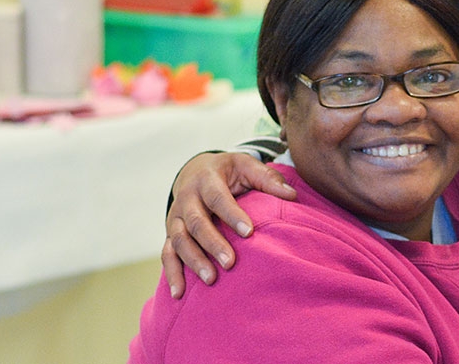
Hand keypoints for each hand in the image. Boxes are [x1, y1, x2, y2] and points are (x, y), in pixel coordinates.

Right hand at [161, 152, 295, 298]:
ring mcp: (175, 217)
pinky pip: (167, 254)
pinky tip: (179, 293)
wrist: (195, 170)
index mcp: (206, 179)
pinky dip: (172, 274)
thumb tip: (291, 195)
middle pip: (196, 223)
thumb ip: (267, 178)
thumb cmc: (228, 171)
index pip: (218, 198)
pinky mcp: (170, 232)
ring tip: (211, 280)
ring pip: (179, 240)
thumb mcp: (246, 165)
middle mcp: (186, 198)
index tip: (249, 233)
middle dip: (213, 244)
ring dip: (193, 261)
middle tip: (231, 263)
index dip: (232, 214)